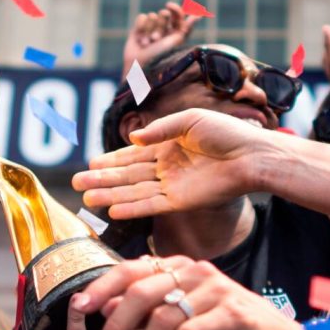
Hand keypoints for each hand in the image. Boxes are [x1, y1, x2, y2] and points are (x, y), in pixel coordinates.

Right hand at [73, 108, 273, 219]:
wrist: (253, 154)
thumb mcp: (191, 120)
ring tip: (86, 197)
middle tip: (76, 183)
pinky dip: (133, 208)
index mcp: (168, 147)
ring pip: (135, 192)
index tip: (90, 163)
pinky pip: (152, 205)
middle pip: (128, 176)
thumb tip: (134, 139)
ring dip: (111, 194)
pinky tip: (113, 209)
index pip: (133, 156)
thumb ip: (162, 129)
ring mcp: (173, 186)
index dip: (111, 160)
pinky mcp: (182, 201)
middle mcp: (167, 168)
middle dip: (103, 178)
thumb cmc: (227, 132)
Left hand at [73, 256, 321, 329]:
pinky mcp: (231, 314)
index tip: (79, 306)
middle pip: (143, 290)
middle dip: (115, 323)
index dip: (103, 285)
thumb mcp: (183, 321)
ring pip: (164, 315)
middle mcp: (197, 271)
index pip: (134, 268)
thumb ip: (149, 313)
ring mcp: (216, 290)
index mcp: (182, 267)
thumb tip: (106, 308)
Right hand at [123, 2, 198, 75]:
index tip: (169, 5)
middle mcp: (164, 29)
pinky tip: (139, 38)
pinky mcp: (139, 28)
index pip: (178, 14)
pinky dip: (141, 27)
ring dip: (149, 30)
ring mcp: (151, 28)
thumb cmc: (160, 56)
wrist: (139, 64)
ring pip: (152, 15)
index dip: (175, 9)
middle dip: (160, 25)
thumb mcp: (176, 41)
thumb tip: (199, 14)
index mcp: (175, 32)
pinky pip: (142, 17)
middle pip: (164, 14)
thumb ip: (187, 27)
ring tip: (147, 43)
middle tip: (156, 39)